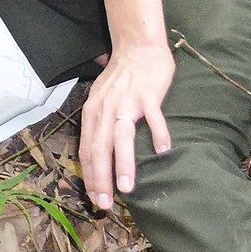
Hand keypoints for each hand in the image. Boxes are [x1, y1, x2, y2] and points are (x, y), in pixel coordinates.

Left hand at [79, 41, 172, 209]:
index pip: (87, 149)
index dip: (89, 175)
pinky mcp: (148, 93)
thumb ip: (99, 125)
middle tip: (104, 203)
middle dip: (100, 178)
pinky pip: (153, 116)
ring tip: (127, 188)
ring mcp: (126, 100)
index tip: (94, 198)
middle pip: (100, 147)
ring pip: (121, 135)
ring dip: (124, 163)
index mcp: (92, 112)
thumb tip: (98, 157)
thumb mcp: (101, 101)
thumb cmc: (120, 79)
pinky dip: (157, 133)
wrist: (137, 48)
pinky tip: (162, 150)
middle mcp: (105, 107)